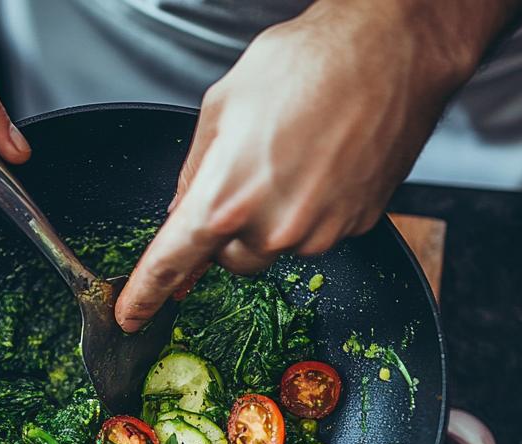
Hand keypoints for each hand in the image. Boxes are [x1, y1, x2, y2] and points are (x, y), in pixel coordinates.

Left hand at [115, 0, 519, 330]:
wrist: (390, 51)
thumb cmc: (307, 62)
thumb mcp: (223, 105)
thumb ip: (194, 170)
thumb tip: (181, 210)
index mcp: (227, 197)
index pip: (172, 261)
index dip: (145, 293)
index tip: (130, 315)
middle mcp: (273, 227)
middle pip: (229, 259)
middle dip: (226, 230)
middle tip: (245, 175)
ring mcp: (319, 233)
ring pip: (274, 247)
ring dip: (271, 217)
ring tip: (292, 154)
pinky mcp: (355, 227)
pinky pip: (315, 233)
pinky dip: (309, 208)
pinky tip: (321, 161)